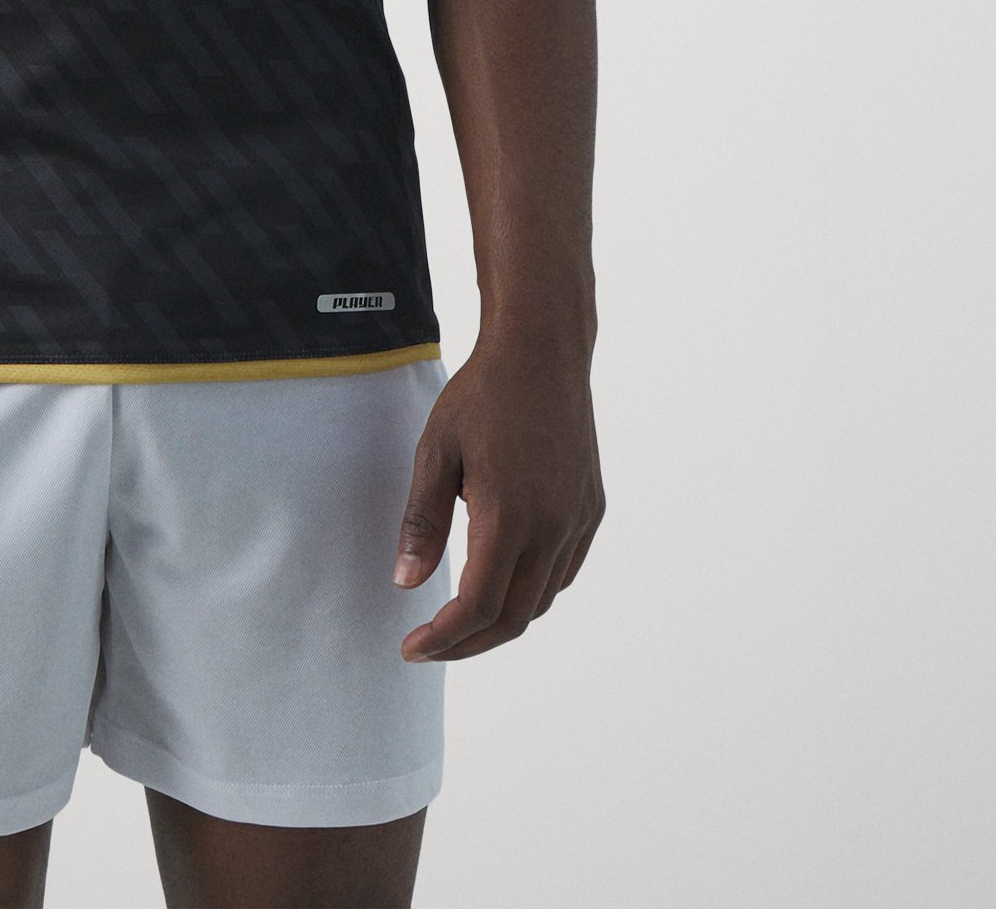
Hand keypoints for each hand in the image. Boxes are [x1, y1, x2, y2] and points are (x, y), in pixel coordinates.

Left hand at [393, 335, 602, 660]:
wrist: (542, 349)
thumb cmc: (482, 393)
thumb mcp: (435, 450)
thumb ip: (421, 521)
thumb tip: (406, 584)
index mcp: (510, 514)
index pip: (479, 607)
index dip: (444, 639)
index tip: (412, 648)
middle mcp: (553, 526)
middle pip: (514, 617)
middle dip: (468, 643)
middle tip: (430, 645)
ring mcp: (579, 520)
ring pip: (541, 599)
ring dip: (501, 619)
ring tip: (460, 618)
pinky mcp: (591, 509)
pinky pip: (563, 571)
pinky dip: (531, 591)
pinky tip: (503, 578)